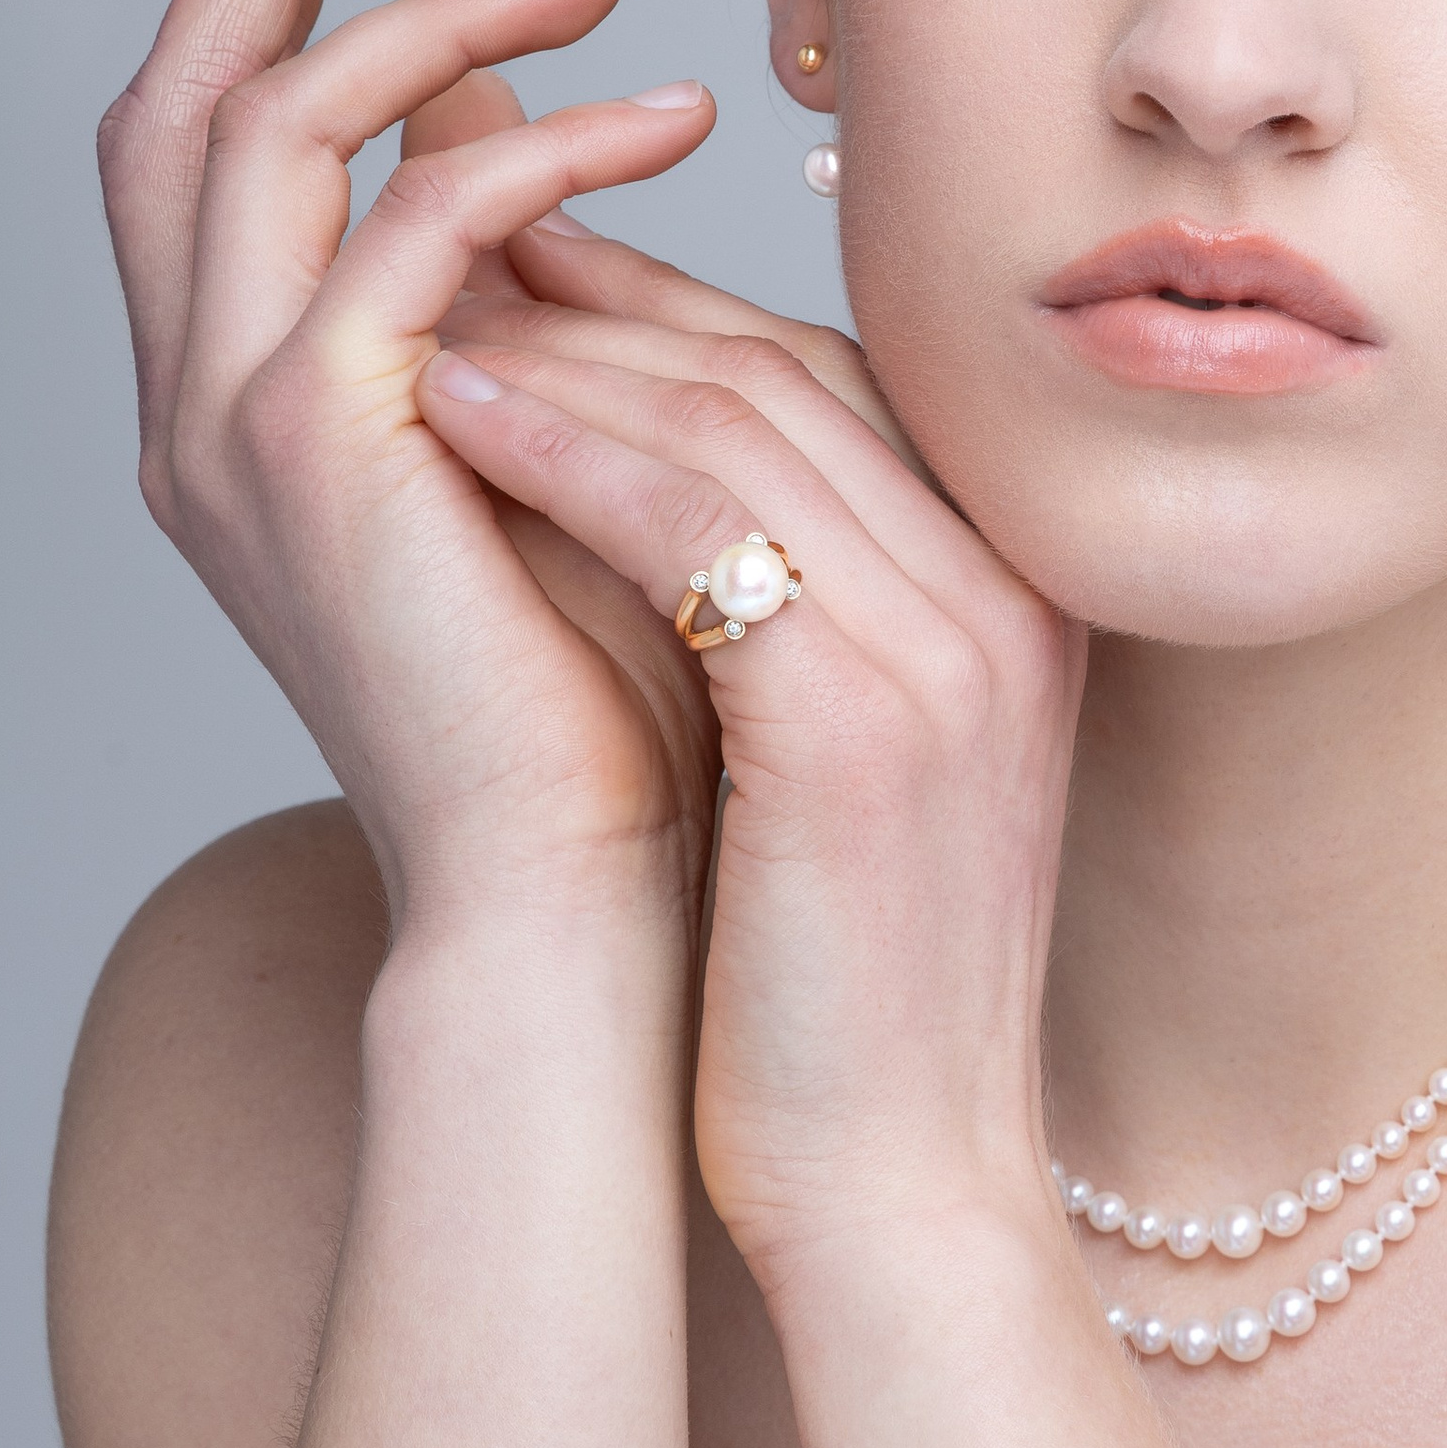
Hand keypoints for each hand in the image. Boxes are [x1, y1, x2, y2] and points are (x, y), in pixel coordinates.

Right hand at [100, 0, 729, 920]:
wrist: (585, 890)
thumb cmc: (609, 704)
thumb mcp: (559, 452)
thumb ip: (529, 313)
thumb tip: (553, 156)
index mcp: (244, 410)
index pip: (198, 151)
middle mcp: (201, 407)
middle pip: (172, 99)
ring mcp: (241, 427)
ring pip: (271, 126)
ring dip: (428, 20)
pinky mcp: (326, 449)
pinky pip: (403, 225)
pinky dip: (528, 150)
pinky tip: (660, 131)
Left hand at [420, 260, 1083, 1292]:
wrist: (904, 1187)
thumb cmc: (840, 1000)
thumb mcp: (851, 773)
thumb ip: (801, 616)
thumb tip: (654, 477)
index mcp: (1024, 596)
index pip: (838, 380)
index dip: (674, 306)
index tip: (534, 272)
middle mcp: (1011, 597)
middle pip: (784, 371)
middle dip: (607, 297)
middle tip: (453, 260)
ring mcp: (952, 649)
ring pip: (731, 419)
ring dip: (561, 353)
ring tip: (422, 322)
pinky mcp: (860, 718)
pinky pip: (693, 518)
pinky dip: (561, 447)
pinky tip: (455, 416)